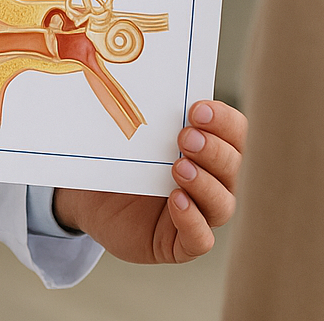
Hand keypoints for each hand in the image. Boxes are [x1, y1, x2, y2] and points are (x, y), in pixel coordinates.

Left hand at [53, 100, 244, 263]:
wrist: (89, 197)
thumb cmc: (117, 159)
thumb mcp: (131, 132)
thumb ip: (146, 112)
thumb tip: (143, 79)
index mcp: (207, 148)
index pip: (235, 133)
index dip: (224, 121)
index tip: (197, 108)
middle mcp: (211, 181)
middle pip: (233, 166)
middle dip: (213, 149)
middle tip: (186, 136)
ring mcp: (198, 214)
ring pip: (223, 203)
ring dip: (205, 183)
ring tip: (179, 167)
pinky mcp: (179, 243)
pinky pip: (200, 240)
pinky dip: (193, 221)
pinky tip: (176, 200)